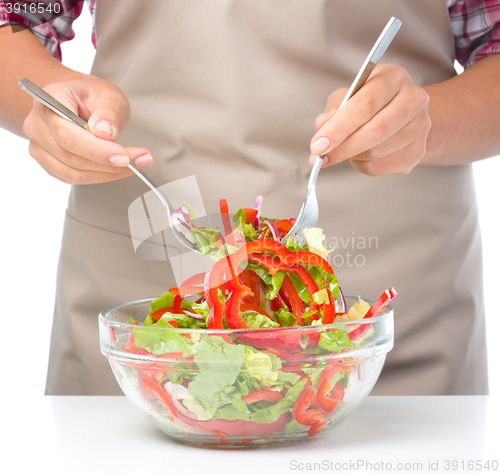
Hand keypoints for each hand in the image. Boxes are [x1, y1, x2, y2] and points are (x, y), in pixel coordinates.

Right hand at [23, 75, 151, 183]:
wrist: (77, 101)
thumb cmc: (91, 95)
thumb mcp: (108, 94)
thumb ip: (108, 112)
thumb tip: (105, 133)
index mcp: (49, 100)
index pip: (67, 133)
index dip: (97, 150)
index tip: (125, 157)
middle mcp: (37, 125)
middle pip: (71, 156)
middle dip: (110, 163)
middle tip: (140, 160)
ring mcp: (40, 147)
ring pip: (74, 172)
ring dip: (108, 173)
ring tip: (135, 165)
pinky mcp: (49, 163)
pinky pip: (75, 178)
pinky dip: (101, 176)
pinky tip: (119, 168)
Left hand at [309, 64, 430, 175]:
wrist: (403, 117)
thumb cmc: (369, 103)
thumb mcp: (348, 96)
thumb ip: (334, 109)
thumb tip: (322, 124)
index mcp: (393, 77)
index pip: (365, 105)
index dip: (338, 128)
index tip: (317, 145)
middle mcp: (414, 100)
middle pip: (375, 131)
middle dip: (342, 148)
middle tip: (319, 157)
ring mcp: (420, 128)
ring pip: (375, 152)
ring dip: (351, 156)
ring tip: (343, 150)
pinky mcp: (418, 152)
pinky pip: (380, 167)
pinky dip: (361, 165)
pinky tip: (358, 156)